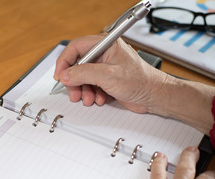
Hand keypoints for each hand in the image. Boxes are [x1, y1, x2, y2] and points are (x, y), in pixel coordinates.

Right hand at [53, 35, 167, 112]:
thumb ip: (83, 73)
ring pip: (82, 77)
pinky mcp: (106, 79)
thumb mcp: (108, 76)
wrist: (153, 96)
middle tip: (74, 92)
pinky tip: (99, 98)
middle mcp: (103, 54)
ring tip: (89, 98)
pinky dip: (91, 93)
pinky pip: (90, 85)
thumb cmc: (140, 81)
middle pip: (77, 64)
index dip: (65, 61)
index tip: (60, 75)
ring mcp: (104, 67)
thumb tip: (65, 74)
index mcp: (105, 44)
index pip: (76, 47)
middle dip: (74, 80)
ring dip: (83, 90)